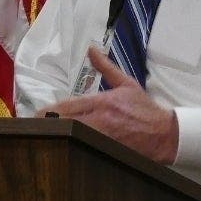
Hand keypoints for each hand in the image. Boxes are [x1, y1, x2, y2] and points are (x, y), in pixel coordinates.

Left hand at [36, 46, 178, 163]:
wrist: (165, 133)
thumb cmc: (144, 108)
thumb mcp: (126, 84)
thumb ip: (106, 67)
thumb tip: (91, 50)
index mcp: (103, 102)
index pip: (70, 107)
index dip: (51, 112)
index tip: (39, 114)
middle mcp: (102, 120)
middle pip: (68, 124)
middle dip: (50, 127)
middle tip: (36, 129)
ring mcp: (104, 138)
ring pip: (74, 138)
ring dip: (60, 138)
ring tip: (45, 139)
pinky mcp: (109, 151)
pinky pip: (87, 150)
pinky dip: (75, 149)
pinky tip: (64, 150)